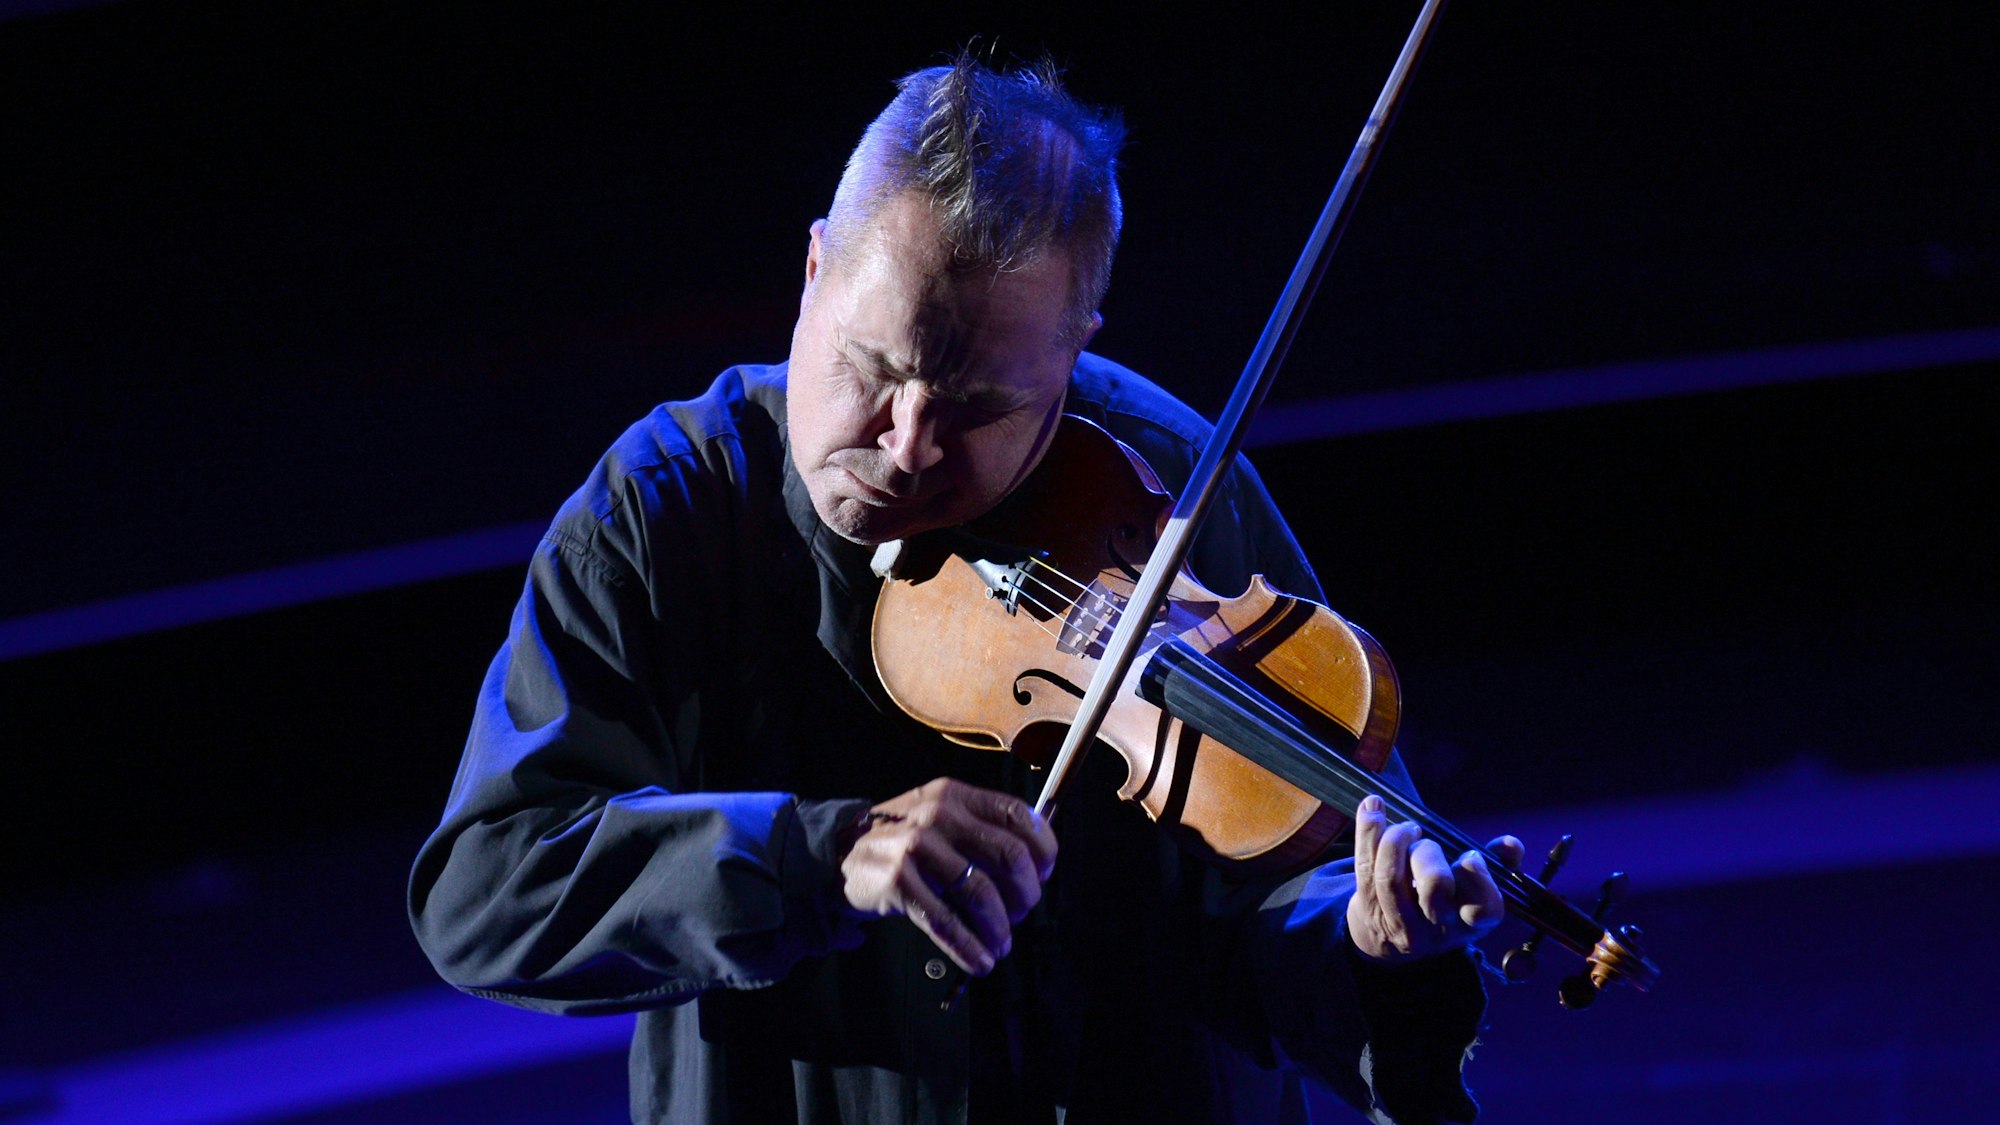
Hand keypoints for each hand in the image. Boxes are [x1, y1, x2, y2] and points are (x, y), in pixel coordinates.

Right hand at [838, 778, 1057, 974]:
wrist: (839, 854)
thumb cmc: (902, 843)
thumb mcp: (940, 819)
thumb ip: (981, 832)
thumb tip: (1034, 869)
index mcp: (956, 795)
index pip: (1018, 814)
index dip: (1042, 849)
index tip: (1043, 876)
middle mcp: (939, 814)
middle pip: (1008, 855)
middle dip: (1026, 895)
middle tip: (1021, 915)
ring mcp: (916, 846)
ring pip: (981, 892)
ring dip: (999, 928)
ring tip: (999, 944)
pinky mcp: (897, 880)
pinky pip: (945, 921)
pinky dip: (969, 947)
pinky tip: (979, 960)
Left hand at [1346, 793, 1523, 963]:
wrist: (1388, 939)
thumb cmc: (1441, 903)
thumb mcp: (1473, 892)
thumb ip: (1497, 864)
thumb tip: (1511, 845)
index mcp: (1469, 923)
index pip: (1484, 909)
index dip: (1479, 880)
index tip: (1470, 856)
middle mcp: (1434, 928)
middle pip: (1434, 889)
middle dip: (1430, 855)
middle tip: (1425, 841)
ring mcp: (1398, 921)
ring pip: (1392, 878)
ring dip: (1397, 840)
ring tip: (1405, 828)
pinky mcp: (1368, 907)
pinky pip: (1364, 866)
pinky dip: (1368, 830)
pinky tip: (1372, 806)